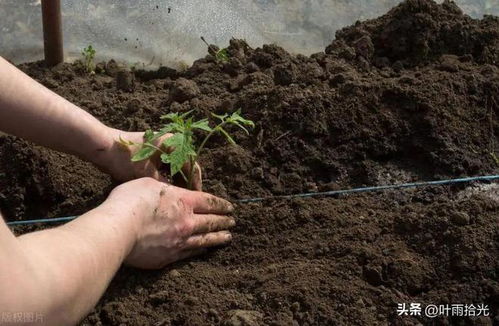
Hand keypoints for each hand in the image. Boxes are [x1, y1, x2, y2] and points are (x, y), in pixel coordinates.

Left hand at [95, 128, 201, 189]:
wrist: (102, 147)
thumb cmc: (125, 159)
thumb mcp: (148, 176)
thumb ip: (167, 186)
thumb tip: (179, 198)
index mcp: (173, 143)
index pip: (192, 166)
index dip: (194, 184)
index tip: (195, 199)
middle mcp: (170, 140)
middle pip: (185, 164)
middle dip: (186, 182)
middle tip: (188, 200)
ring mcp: (161, 143)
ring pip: (176, 165)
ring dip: (177, 179)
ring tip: (178, 196)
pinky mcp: (153, 148)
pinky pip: (166, 163)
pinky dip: (168, 175)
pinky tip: (166, 188)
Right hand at [107, 178, 234, 268]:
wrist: (117, 230)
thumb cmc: (129, 202)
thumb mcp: (149, 184)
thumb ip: (165, 189)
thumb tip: (171, 192)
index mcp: (183, 200)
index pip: (209, 201)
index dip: (221, 204)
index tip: (229, 207)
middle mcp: (186, 221)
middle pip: (211, 221)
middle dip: (224, 221)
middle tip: (233, 221)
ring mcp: (179, 241)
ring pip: (205, 239)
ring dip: (219, 237)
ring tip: (228, 237)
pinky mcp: (169, 257)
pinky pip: (191, 253)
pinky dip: (201, 250)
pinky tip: (205, 249)